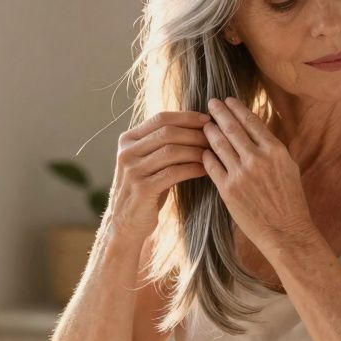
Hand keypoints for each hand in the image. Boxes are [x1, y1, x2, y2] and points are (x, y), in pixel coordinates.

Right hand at [109, 110, 212, 237]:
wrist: (126, 223)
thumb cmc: (146, 189)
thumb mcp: (148, 161)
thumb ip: (162, 143)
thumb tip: (197, 124)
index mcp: (127, 139)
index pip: (160, 118)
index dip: (186, 117)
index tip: (207, 120)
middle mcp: (126, 152)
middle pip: (167, 132)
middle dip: (194, 133)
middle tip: (214, 138)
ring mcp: (132, 170)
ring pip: (171, 151)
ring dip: (196, 151)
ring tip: (213, 153)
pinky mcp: (141, 189)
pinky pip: (173, 173)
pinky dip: (192, 169)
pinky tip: (205, 170)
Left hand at [202, 97, 315, 253]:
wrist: (287, 231)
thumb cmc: (290, 200)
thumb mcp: (288, 167)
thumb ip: (271, 148)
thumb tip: (255, 130)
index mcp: (275, 150)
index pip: (251, 121)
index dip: (237, 108)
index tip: (228, 100)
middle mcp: (258, 158)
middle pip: (232, 128)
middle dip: (219, 112)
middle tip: (211, 103)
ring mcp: (241, 174)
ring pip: (219, 144)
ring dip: (209, 131)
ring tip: (204, 124)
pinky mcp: (228, 190)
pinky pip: (212, 166)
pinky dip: (206, 156)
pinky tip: (202, 150)